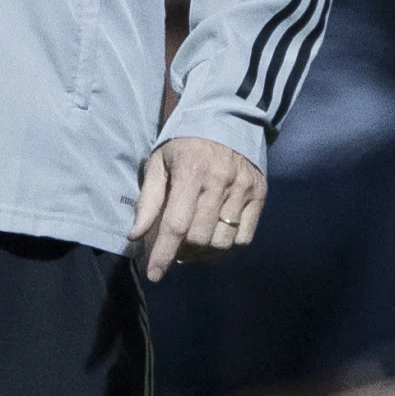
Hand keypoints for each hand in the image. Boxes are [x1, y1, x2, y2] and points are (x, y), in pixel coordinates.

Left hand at [131, 135, 265, 281]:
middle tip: (174, 249)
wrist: (226, 120)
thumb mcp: (159, 164)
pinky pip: (244, 238)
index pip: (176, 225)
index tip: (154, 275)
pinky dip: (226, 248)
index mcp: (190, 173)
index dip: (163, 254)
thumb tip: (134, 236)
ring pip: (222, 242)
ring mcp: (243, 189)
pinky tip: (214, 242)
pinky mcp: (259, 195)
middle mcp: (220, 182)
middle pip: (199, 238)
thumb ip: (147, 201)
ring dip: (203, 253)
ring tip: (192, 246)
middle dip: (182, 252)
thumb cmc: (185, 146)